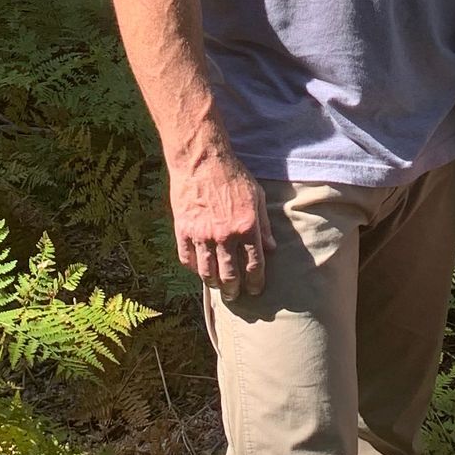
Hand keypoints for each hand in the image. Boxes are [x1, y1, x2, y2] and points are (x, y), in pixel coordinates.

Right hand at [169, 143, 271, 299]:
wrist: (202, 159)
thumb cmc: (233, 175)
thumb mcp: (257, 196)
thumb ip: (264, 225)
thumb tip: (272, 249)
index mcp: (247, 227)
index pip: (254, 266)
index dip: (256, 282)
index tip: (256, 290)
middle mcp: (225, 235)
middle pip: (230, 275)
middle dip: (234, 290)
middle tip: (236, 295)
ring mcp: (202, 234)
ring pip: (207, 272)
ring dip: (215, 284)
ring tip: (219, 287)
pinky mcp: (183, 230)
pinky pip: (187, 259)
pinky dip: (194, 269)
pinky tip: (200, 269)